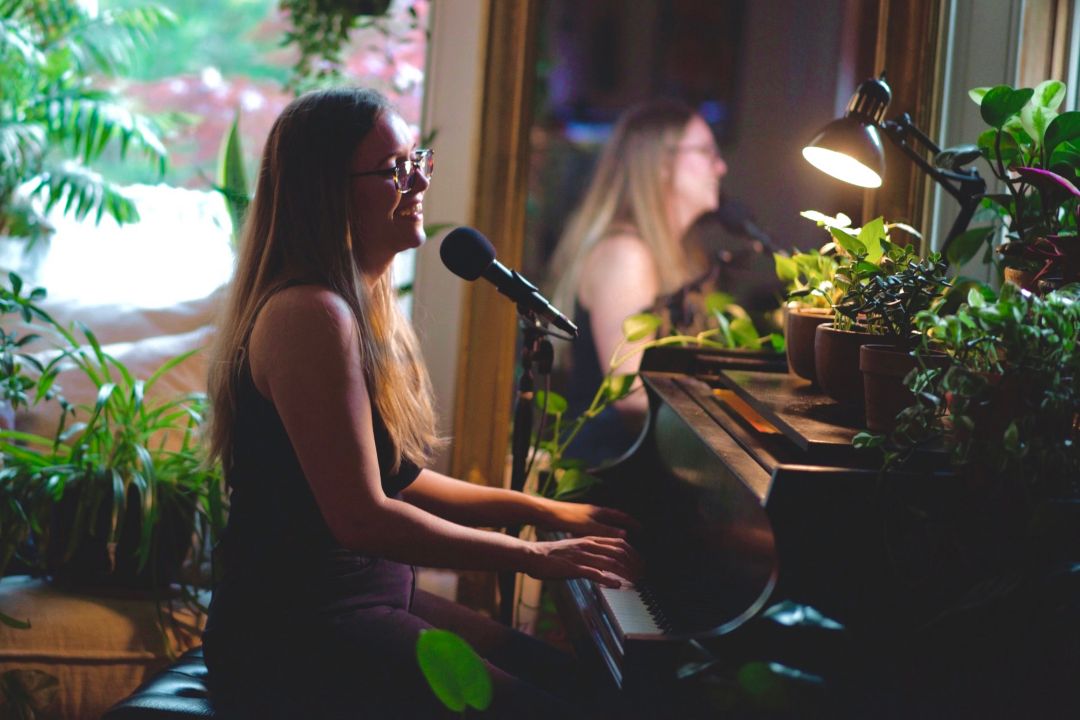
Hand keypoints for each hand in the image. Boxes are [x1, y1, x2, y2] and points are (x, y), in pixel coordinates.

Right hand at [525, 536, 641, 587]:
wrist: (533, 555)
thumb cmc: (553, 555)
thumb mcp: (576, 549)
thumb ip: (592, 553)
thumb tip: (607, 563)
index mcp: (590, 540)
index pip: (619, 543)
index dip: (633, 554)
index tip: (641, 564)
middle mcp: (588, 545)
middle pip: (619, 551)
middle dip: (634, 563)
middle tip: (642, 574)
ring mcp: (581, 556)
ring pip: (610, 562)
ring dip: (625, 572)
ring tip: (634, 581)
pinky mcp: (573, 568)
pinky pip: (594, 573)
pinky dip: (608, 579)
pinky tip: (616, 585)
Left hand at [538, 498, 640, 538]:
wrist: (546, 514)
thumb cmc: (567, 517)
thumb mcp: (589, 526)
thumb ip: (606, 531)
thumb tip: (625, 535)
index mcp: (600, 512)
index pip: (621, 516)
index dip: (632, 523)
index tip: (641, 529)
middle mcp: (594, 513)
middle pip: (614, 521)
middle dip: (624, 529)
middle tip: (632, 539)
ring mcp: (586, 518)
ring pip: (603, 527)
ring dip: (611, 535)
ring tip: (618, 545)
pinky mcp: (577, 524)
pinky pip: (593, 532)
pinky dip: (598, 538)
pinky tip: (597, 547)